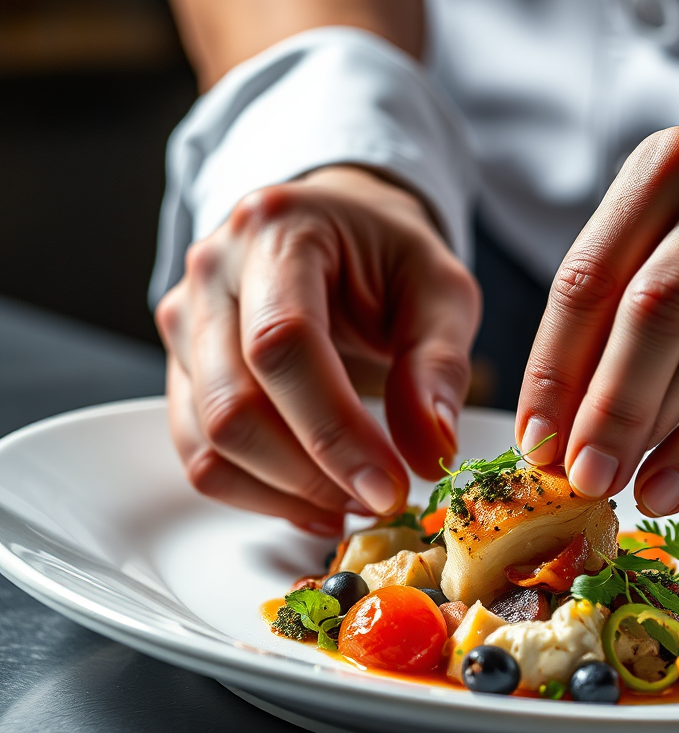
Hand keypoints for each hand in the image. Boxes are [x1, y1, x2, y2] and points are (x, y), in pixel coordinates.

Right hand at [156, 165, 479, 532]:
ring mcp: (185, 326)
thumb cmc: (390, 255)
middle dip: (314, 475)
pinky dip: (260, 496)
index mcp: (278, 231)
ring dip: (288, 494)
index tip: (389, 486)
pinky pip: (201, 457)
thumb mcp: (441, 291)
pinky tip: (319, 502)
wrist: (338, 229)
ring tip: (356, 500)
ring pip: (210, 443)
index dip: (335, 431)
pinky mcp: (183, 373)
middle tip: (382, 498)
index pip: (283, 344)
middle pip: (235, 406)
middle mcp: (211, 274)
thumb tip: (430, 454)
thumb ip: (438, 368)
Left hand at [516, 58, 678, 514]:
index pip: (587, 280)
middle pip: (653, 313)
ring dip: (659, 434)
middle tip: (579, 476)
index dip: (552, 369)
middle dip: (607, 407)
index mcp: (663, 170)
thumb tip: (567, 416)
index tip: (533, 440)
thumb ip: (621, 294)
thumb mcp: (673, 213)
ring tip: (623, 488)